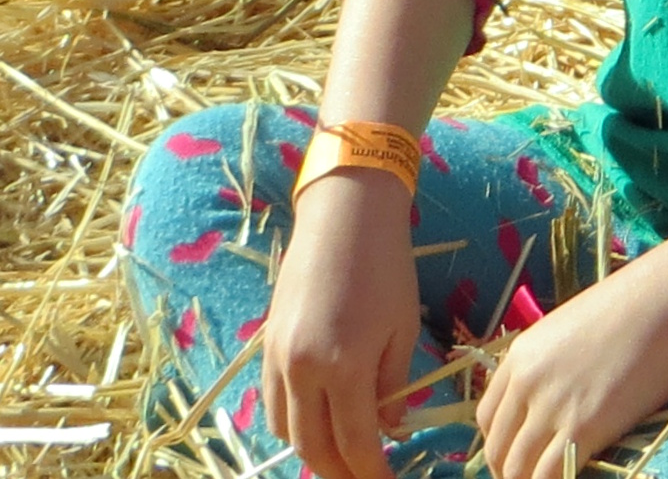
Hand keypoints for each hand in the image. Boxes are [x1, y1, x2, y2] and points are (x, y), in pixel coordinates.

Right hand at [263, 171, 425, 478]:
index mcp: (342, 367)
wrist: (344, 214)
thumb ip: (393, 386)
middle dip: (339, 471)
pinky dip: (291, 421)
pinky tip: (315, 420)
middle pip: (313, 446)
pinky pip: (271, 401)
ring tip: (341, 455)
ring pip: (285, 429)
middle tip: (364, 476)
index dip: (371, 471)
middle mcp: (301, 370)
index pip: (354, 443)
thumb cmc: (386, 266)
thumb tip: (389, 428)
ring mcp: (277, 357)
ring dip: (312, 450)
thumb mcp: (402, 329)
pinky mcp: (266, 344)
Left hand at [476, 246, 667, 478]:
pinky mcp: (584, 427)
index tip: (520, 454)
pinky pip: (550, 475)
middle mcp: (527, 382)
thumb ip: (555, 363)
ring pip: (518, 468)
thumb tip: (560, 395)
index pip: (487, 418)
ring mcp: (552, 406)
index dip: (500, 443)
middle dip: (512, 470)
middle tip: (533, 477)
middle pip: (498, 448)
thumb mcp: (575, 328)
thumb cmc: (639, 305)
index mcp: (520, 355)